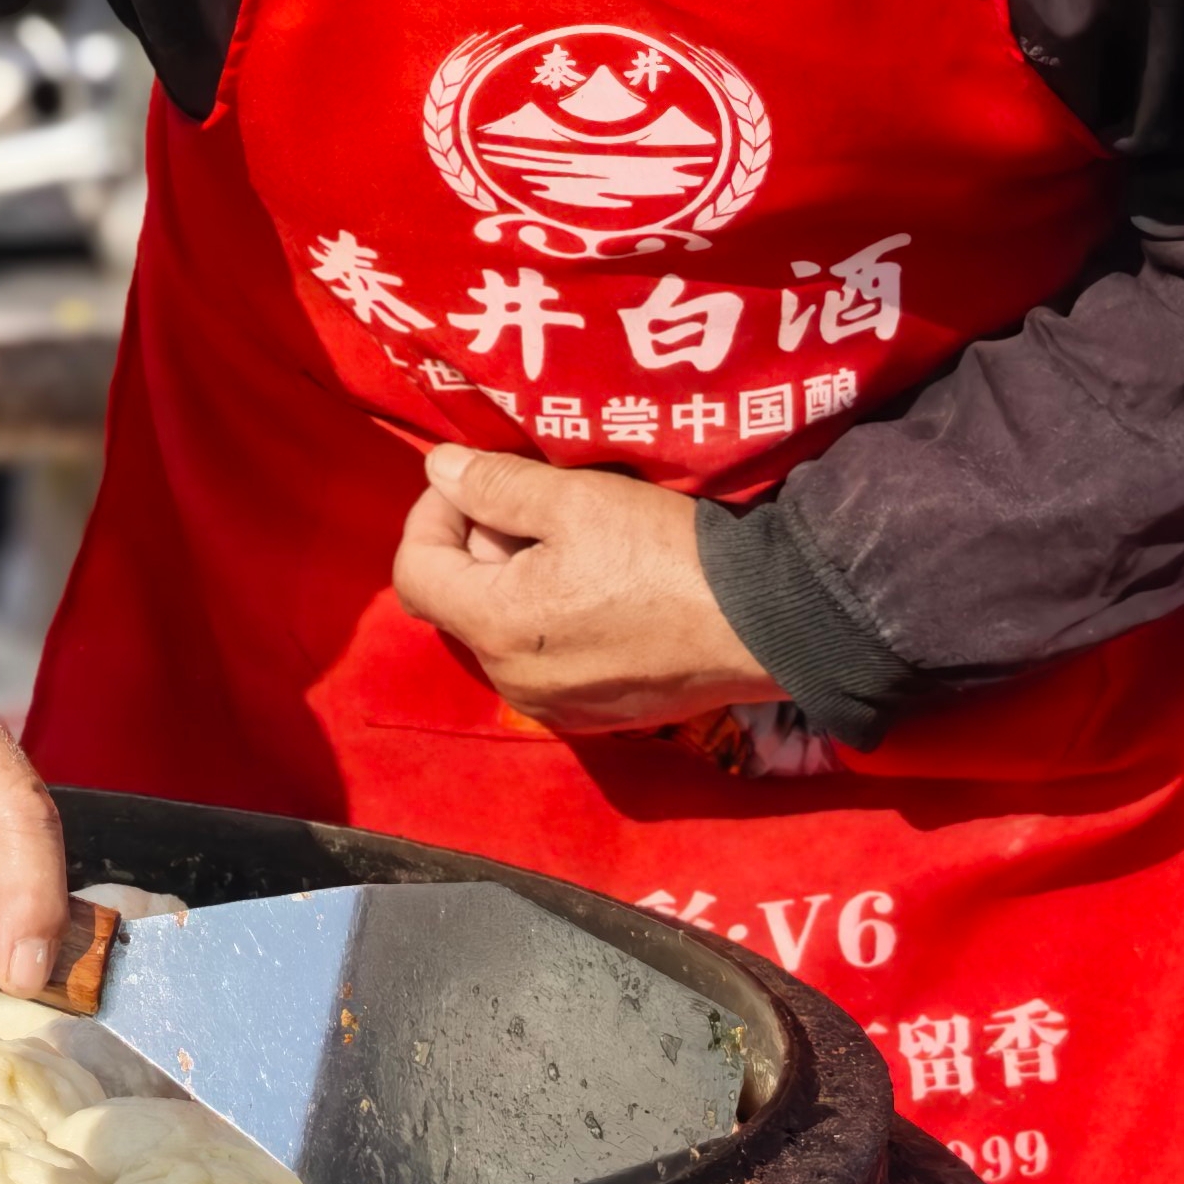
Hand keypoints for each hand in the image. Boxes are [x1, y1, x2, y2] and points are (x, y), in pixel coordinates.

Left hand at [392, 443, 780, 729]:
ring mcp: (555, 706)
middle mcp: (513, 681)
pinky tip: (600, 583)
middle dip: (479, 543)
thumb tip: (437, 469)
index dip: (430, 516)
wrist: (769, 623)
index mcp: (497, 628)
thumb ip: (494, 484)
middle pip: (458, 601)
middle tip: (533, 502)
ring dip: (515, 579)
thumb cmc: (668, 556)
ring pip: (501, 630)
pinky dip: (550, 616)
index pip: (414, 572)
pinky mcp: (596, 714)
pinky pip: (544, 658)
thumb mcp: (575, 500)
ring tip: (573, 538)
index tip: (470, 481)